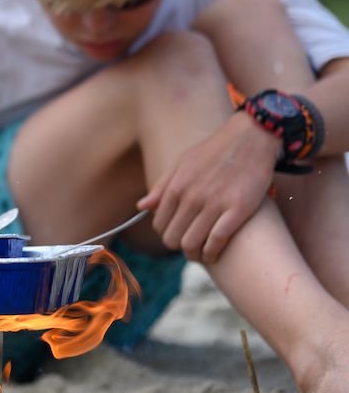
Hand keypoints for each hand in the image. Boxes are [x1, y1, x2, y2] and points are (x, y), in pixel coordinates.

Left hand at [138, 112, 279, 262]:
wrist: (251, 138)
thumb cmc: (215, 151)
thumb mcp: (182, 162)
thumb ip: (162, 186)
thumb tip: (141, 207)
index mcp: (176, 186)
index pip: (159, 223)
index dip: (166, 234)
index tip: (176, 235)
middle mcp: (191, 197)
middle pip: (173, 237)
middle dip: (178, 246)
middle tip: (188, 247)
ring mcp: (214, 204)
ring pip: (192, 243)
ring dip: (194, 254)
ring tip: (200, 254)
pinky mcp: (238, 209)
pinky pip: (217, 241)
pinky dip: (212, 252)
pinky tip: (214, 253)